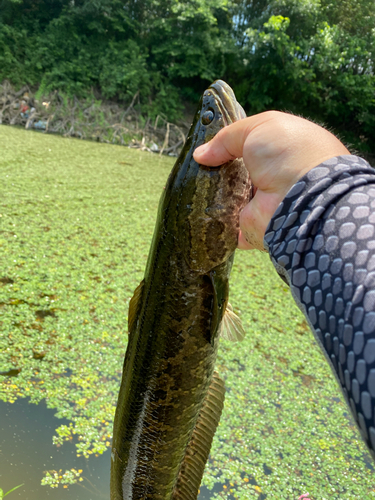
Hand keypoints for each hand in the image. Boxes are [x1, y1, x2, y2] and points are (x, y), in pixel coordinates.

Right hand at [193, 111, 348, 250]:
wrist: (304, 197)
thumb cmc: (287, 153)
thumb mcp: (257, 128)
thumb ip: (227, 138)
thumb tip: (200, 154)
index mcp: (280, 151)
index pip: (250, 146)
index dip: (228, 145)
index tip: (206, 146)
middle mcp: (273, 177)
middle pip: (236, 173)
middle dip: (216, 171)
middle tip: (194, 168)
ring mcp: (263, 203)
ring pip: (229, 199)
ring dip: (212, 195)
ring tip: (191, 186)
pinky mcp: (252, 226)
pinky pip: (228, 225)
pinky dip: (214, 221)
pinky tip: (198, 212)